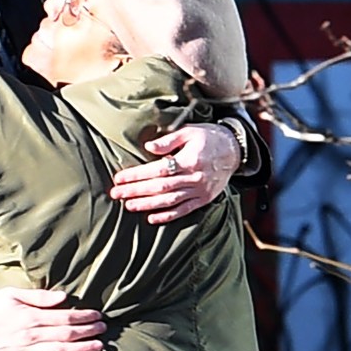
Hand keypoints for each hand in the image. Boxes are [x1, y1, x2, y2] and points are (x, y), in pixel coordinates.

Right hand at [0, 288, 105, 350]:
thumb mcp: (11, 294)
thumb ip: (38, 297)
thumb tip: (63, 297)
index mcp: (29, 316)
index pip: (64, 316)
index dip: (84, 316)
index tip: (97, 315)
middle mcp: (30, 335)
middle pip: (66, 334)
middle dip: (88, 332)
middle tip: (103, 329)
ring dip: (81, 350)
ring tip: (98, 347)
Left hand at [110, 123, 240, 224]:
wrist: (235, 150)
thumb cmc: (209, 138)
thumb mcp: (190, 131)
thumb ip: (169, 140)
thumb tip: (148, 147)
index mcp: (189, 160)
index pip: (157, 170)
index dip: (137, 175)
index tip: (119, 178)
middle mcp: (194, 178)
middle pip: (160, 187)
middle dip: (135, 191)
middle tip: (116, 194)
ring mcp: (200, 191)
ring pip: (170, 201)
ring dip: (147, 205)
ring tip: (128, 206)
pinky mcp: (204, 199)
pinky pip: (184, 210)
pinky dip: (168, 216)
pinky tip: (151, 218)